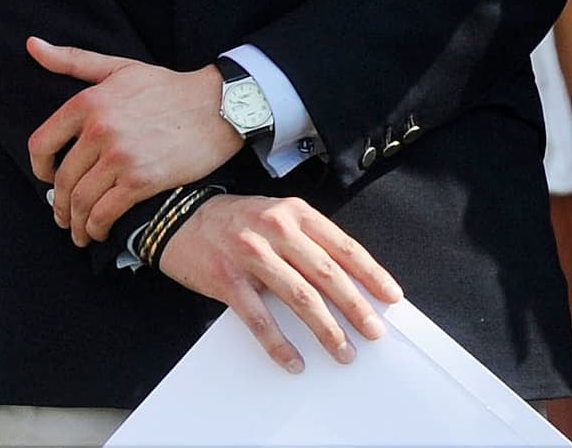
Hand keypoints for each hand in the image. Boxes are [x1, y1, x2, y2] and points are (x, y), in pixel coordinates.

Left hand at [26, 37, 239, 244]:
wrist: (215, 106)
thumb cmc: (166, 87)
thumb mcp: (117, 67)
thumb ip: (71, 60)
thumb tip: (32, 44)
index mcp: (87, 102)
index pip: (42, 143)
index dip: (39, 167)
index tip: (46, 178)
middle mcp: (98, 130)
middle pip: (62, 179)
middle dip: (59, 204)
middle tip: (62, 215)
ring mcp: (119, 157)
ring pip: (81, 200)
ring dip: (75, 222)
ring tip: (78, 230)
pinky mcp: (141, 181)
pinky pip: (106, 212)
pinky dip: (97, 227)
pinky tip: (98, 231)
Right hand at [159, 193, 401, 372]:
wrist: (180, 217)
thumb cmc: (236, 221)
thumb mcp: (276, 215)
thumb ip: (308, 242)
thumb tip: (349, 283)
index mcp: (293, 212)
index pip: (342, 245)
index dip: (370, 273)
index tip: (390, 297)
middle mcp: (275, 228)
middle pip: (325, 274)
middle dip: (355, 307)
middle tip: (373, 332)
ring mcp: (250, 253)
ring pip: (299, 298)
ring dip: (325, 330)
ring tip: (343, 352)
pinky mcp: (228, 279)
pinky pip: (260, 318)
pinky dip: (279, 344)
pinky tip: (294, 361)